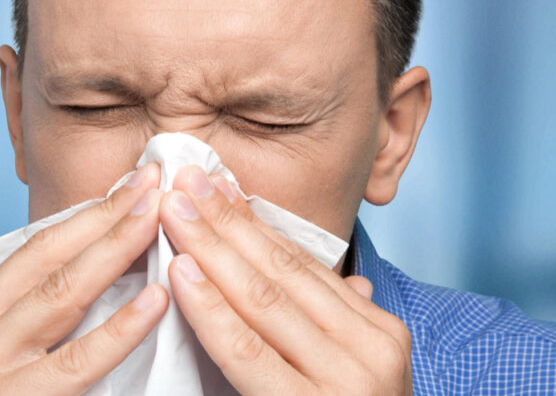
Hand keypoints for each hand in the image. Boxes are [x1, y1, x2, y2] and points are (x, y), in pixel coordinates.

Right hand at [0, 164, 168, 394]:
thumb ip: (32, 318)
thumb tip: (102, 263)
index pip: (34, 252)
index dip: (86, 215)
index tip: (130, 186)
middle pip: (49, 262)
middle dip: (105, 219)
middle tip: (152, 185)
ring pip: (60, 297)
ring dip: (114, 251)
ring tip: (157, 219)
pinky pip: (78, 363)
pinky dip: (120, 329)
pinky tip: (156, 300)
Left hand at [159, 166, 412, 394]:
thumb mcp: (356, 374)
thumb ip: (344, 329)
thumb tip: (351, 287)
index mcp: (379, 335)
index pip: (305, 267)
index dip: (255, 223)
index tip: (218, 185)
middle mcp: (370, 352)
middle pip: (282, 272)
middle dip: (229, 221)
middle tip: (186, 178)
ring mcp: (346, 382)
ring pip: (264, 300)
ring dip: (213, 247)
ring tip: (176, 208)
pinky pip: (247, 353)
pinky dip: (211, 308)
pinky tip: (181, 272)